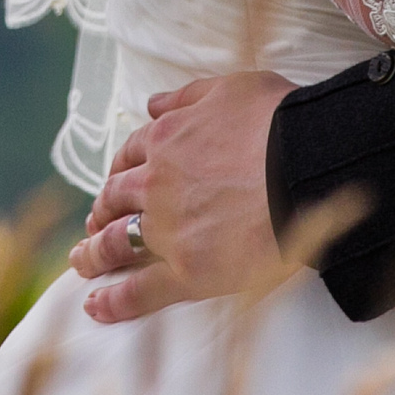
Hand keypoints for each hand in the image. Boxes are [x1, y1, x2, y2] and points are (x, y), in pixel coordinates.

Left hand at [69, 71, 294, 322]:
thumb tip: (152, 103)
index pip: (130, 157)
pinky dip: (115, 301)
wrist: (311, 165)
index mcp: (167, 139)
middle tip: (95, 225)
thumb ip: (187, 96)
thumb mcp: (233, 88)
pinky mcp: (188, 271)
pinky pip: (141, 290)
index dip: (120, 172)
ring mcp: (169, 229)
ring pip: (116, 243)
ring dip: (94, 254)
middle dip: (102, 212)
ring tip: (83, 263)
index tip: (116, 185)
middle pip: (115, 200)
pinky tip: (96, 306)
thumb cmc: (282, 122)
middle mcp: (157, 184)